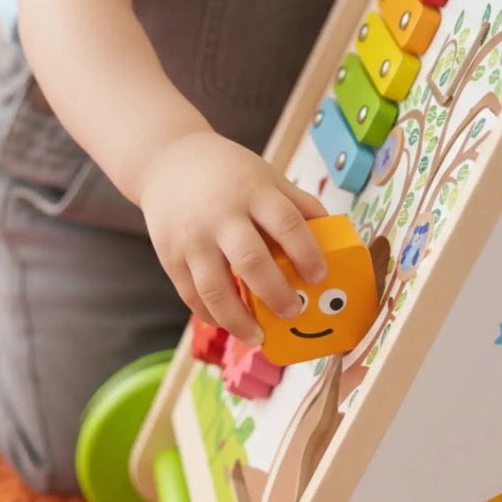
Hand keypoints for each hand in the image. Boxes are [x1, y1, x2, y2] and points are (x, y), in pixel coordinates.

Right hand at [139, 131, 327, 347]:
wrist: (167, 162)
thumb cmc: (229, 174)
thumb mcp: (266, 176)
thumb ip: (298, 204)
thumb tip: (334, 236)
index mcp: (253, 192)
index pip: (286, 223)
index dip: (306, 253)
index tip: (319, 277)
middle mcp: (221, 216)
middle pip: (250, 260)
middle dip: (275, 293)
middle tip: (293, 313)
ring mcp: (193, 239)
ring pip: (215, 289)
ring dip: (239, 320)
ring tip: (258, 338)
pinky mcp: (171, 257)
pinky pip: (192, 296)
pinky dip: (212, 316)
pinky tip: (230, 325)